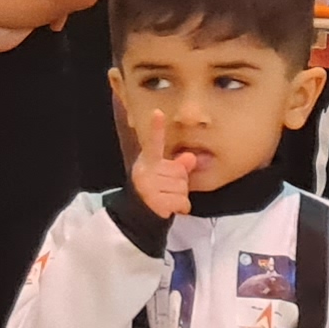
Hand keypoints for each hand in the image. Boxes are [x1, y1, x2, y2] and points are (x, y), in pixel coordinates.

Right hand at [127, 107, 197, 221]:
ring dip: (180, 196)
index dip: (156, 128)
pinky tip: (169, 207)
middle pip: (180, 172)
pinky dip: (181, 207)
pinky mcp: (155, 202)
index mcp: (147, 162)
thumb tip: (191, 157)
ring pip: (183, 188)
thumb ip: (178, 165)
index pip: (153, 143)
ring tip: (166, 198)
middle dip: (179, 183)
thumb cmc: (153, 190)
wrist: (137, 215)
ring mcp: (149, 187)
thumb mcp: (163, 175)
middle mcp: (145, 172)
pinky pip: (182, 202)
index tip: (157, 112)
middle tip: (166, 189)